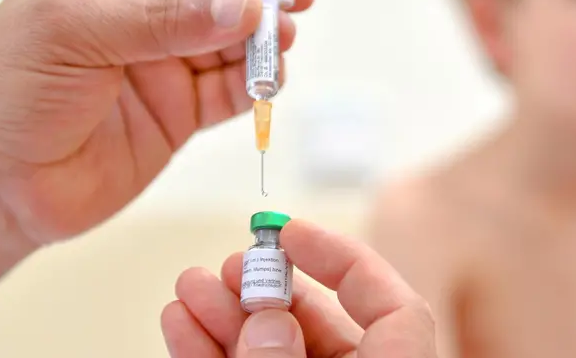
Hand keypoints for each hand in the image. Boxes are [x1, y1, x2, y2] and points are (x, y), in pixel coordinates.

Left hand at [0, 0, 313, 263]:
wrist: (3, 190)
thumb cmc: (8, 97)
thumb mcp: (74, 35)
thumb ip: (163, 19)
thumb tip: (245, 6)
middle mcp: (137, 12)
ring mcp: (162, 63)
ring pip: (232, 37)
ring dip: (265, 35)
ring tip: (283, 38)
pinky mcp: (179, 112)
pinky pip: (231, 89)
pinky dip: (257, 82)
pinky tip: (269, 77)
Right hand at [162, 219, 437, 356]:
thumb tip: (266, 318)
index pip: (394, 308)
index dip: (343, 258)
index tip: (289, 231)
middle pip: (323, 325)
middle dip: (268, 288)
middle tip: (230, 264)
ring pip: (276, 350)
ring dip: (227, 318)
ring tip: (190, 287)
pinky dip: (211, 355)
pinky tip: (181, 325)